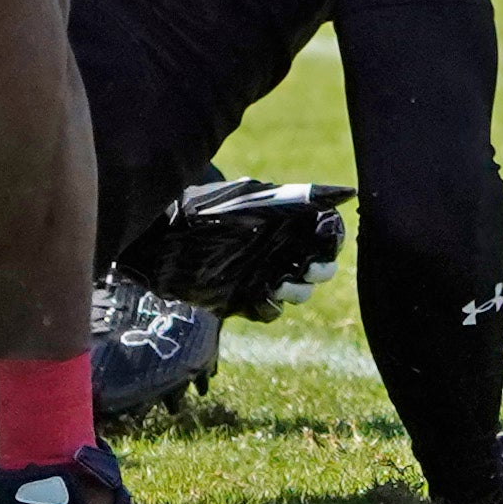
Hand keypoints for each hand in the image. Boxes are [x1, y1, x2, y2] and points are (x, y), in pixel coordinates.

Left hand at [118, 177, 352, 321]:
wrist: (158, 238)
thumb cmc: (202, 210)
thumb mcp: (248, 200)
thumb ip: (293, 200)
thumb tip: (344, 193)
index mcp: (283, 220)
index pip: (326, 232)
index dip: (332, 240)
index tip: (326, 244)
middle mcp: (276, 247)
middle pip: (320, 265)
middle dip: (320, 269)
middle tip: (307, 269)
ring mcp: (261, 273)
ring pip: (299, 290)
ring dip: (297, 290)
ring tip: (278, 284)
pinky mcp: (243, 297)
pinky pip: (270, 310)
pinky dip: (270, 307)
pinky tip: (259, 297)